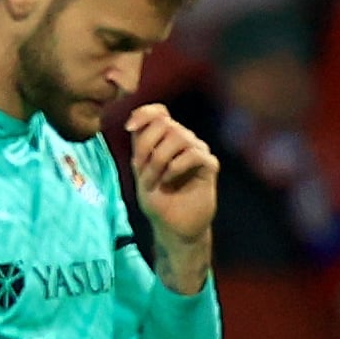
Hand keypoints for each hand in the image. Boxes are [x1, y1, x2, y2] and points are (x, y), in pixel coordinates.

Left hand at [118, 101, 216, 288]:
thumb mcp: (140, 171)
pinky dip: (175, 167)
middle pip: (165, 123)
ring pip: (179, 136)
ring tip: (153, 181)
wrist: (172, 226)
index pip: (159, 112)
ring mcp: (198, 151)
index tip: (129, 128)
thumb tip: (134, 123)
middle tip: (140, 170)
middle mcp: (183, 140)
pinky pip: (194, 154)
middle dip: (147, 146)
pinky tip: (169, 181)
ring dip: (159, 160)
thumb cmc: (156, 200)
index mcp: (164, 139)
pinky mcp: (210, 165)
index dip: (144, 113)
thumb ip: (140, 147)